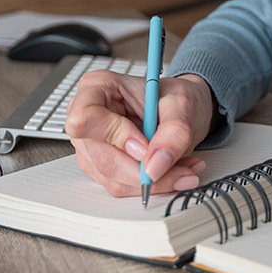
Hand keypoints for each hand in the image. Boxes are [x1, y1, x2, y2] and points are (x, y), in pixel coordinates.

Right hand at [65, 70, 214, 197]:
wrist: (180, 109)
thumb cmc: (173, 97)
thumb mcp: (182, 104)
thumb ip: (173, 131)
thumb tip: (155, 165)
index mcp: (98, 86)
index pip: (86, 117)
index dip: (116, 136)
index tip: (146, 145)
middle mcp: (88, 116)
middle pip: (104, 158)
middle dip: (146, 171)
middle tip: (184, 171)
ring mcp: (91, 145)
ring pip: (115, 179)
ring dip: (155, 181)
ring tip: (186, 169)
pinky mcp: (100, 167)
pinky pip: (123, 186)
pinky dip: (153, 183)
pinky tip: (173, 171)